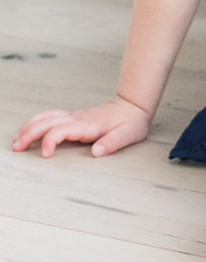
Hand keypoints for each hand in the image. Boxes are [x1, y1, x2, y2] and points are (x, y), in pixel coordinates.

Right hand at [12, 96, 151, 157]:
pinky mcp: (73, 116)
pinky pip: (50, 116)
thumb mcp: (128, 134)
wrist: (133, 105)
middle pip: (48, 122)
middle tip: (16, 148)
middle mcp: (78, 118)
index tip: (45, 156)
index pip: (62, 130)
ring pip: (46, 117)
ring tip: (15, 141)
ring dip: (29, 127)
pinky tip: (28, 129)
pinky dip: (36, 122)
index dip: (50, 141)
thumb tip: (96, 152)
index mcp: (89, 125)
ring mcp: (75, 116)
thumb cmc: (131, 122)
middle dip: (30, 134)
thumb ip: (113, 143)